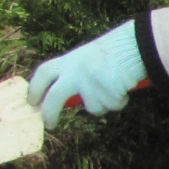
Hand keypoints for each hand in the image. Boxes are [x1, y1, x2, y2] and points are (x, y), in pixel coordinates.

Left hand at [27, 21, 147, 126]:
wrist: (136, 45)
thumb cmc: (114, 50)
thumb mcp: (87, 57)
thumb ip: (75, 74)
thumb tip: (67, 100)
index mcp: (69, 61)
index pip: (43, 75)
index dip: (35, 89)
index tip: (32, 102)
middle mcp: (74, 73)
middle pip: (54, 99)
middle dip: (49, 114)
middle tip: (49, 124)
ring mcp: (89, 85)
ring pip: (93, 107)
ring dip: (105, 102)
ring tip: (115, 85)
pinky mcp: (104, 94)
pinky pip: (112, 106)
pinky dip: (120, 100)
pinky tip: (124, 85)